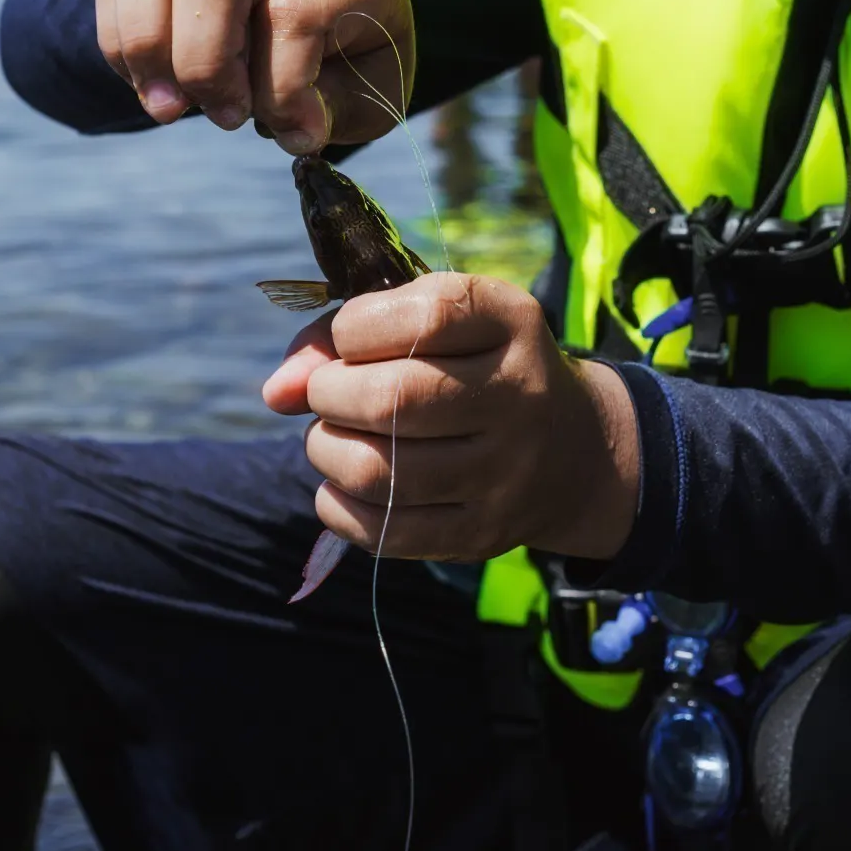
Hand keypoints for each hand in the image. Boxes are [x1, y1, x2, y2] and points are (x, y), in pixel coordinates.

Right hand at [94, 0, 412, 152]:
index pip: (293, 12)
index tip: (294, 131)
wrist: (333, 26)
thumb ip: (331, 110)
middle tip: (225, 119)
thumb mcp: (370, 94)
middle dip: (203, 62)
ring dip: (146, 44)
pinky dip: (120, 42)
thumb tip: (284, 126)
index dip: (281, 88)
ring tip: (169, 109)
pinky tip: (152, 85)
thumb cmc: (354, 65)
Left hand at [263, 272, 638, 561]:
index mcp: (510, 322)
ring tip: (332, 436)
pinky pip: (382, 532)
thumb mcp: (435, 320)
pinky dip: (337, 506)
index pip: (423, 316)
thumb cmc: (475, 366)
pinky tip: (344, 483)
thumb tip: (276, 391)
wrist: (573, 451)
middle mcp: (518, 397)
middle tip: (330, 393)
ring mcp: (504, 474)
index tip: (349, 338)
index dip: (356, 326)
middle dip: (329, 393)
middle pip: (392, 400)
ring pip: (377, 472)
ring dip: (325, 450)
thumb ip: (346, 331)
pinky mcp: (480, 534)